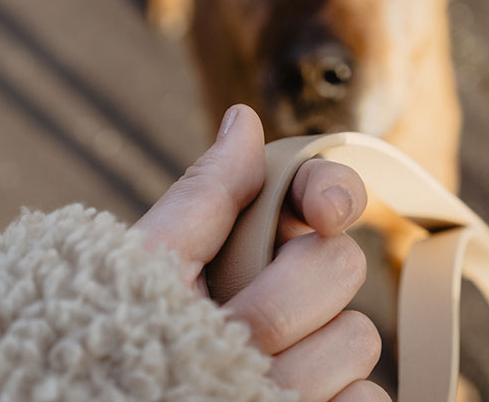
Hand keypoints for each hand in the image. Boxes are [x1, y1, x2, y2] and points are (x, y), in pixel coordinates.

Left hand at [133, 104, 389, 400]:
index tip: (325, 212)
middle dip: (282, 302)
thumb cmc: (116, 339)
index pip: (320, 194)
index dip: (333, 188)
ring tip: (229, 385)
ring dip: (296, 369)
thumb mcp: (151, 266)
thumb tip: (243, 116)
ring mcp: (316, 357)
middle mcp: (290, 295)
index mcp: (252, 246)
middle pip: (343, 265)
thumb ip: (205, 196)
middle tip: (226, 330)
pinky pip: (371, 399)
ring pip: (359, 339)